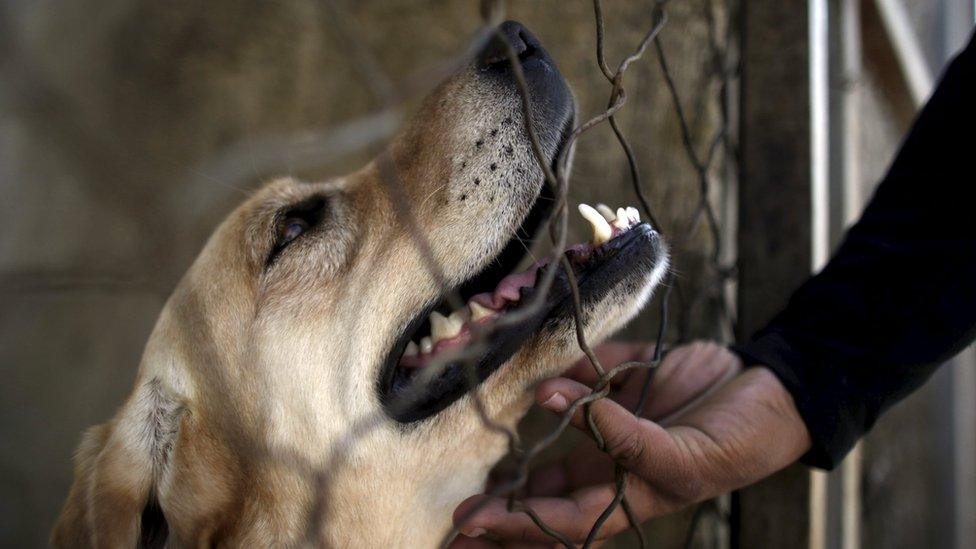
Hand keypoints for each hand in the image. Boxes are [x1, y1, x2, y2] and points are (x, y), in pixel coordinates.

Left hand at [450, 341, 810, 546]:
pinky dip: (554, 379)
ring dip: (514, 455)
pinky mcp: (615, 384)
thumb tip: (556, 402)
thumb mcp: (685, 457)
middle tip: (454, 511)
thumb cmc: (738, 440)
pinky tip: (531, 381)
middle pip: (542, 495)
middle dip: (500, 509)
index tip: (469, 520)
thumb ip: (623, 437)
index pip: (558, 520)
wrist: (770, 391)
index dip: (513, 524)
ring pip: (549, 446)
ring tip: (471, 458)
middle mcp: (607, 465)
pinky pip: (574, 382)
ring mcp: (608, 426)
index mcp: (626, 496)